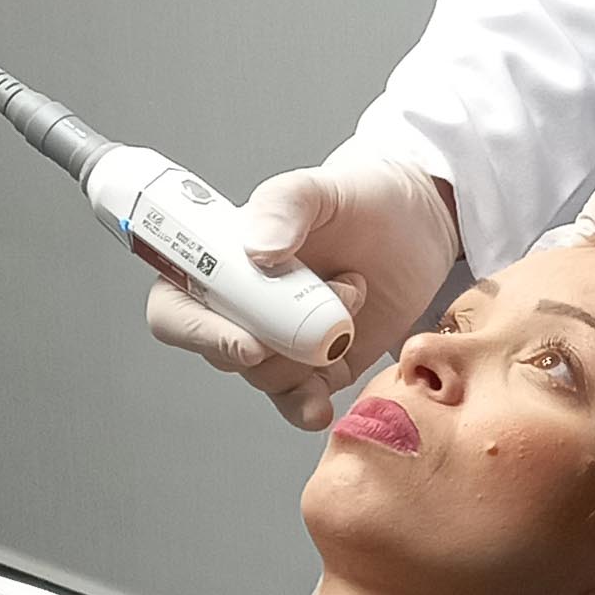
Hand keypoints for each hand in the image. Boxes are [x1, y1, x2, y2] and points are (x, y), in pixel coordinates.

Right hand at [146, 149, 459, 431]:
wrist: (420, 224)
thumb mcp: (320, 186)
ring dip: (308, 353)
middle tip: (317, 319)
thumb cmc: (360, 198)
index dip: (195, 331)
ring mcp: (281, 340)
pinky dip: (308, 407)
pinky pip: (301, 400)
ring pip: (265, 377)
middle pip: (221, 351)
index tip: (245, 339)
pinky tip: (323, 406)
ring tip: (354, 290)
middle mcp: (244, 306)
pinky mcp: (320, 366)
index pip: (175, 307)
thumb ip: (284, 206)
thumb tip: (257, 250)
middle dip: (267, 347)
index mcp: (222, 261)